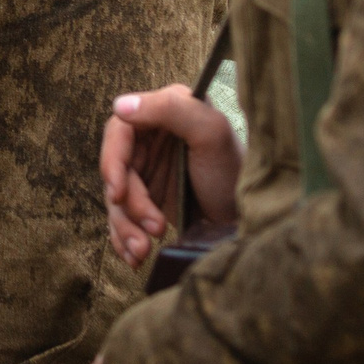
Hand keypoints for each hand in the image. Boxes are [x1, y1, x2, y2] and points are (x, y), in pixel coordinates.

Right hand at [102, 85, 241, 266]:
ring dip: (126, 228)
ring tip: (145, 249)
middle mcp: (151, 140)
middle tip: (154, 227)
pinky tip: (134, 257)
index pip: (119, 131)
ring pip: (117, 200)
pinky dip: (124, 239)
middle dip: (129, 204)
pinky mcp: (148, 202)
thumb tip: (121, 106)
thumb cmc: (236, 170)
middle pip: (117, 171)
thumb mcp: (211, 133)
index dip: (112, 161)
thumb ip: (171, 109)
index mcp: (163, 114)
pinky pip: (122, 219)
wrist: (251, 216)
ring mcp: (148, 172)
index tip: (119, 192)